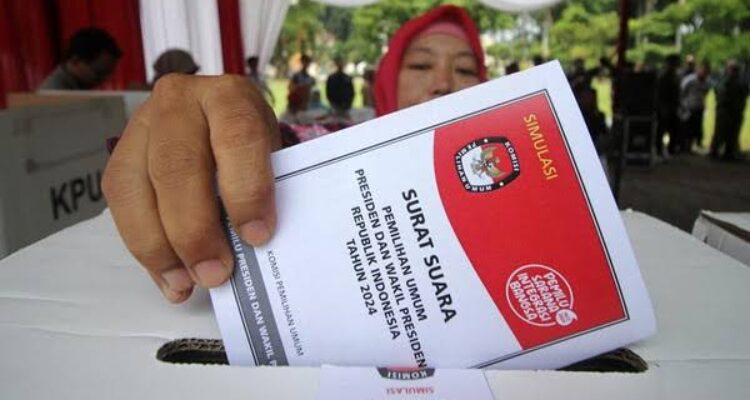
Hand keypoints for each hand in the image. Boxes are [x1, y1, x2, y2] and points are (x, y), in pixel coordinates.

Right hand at [103, 74, 280, 302]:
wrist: (220, 123)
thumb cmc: (251, 149)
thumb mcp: (271, 158)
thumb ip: (263, 192)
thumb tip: (254, 251)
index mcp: (229, 96)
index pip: (237, 137)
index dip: (247, 190)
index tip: (257, 236)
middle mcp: (179, 100)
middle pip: (177, 166)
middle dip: (194, 230)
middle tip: (215, 273)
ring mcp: (142, 124)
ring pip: (135, 187)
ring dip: (160, 246)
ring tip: (186, 283)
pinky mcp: (119, 154)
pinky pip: (120, 203)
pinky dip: (144, 248)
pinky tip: (167, 276)